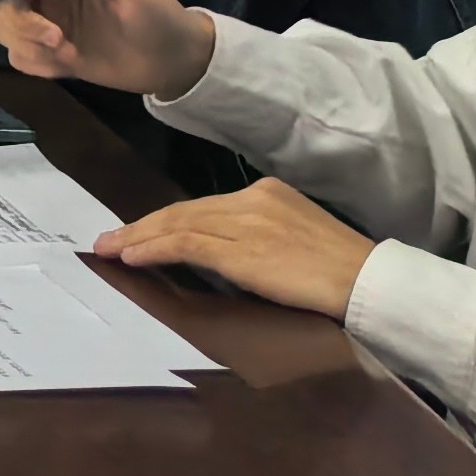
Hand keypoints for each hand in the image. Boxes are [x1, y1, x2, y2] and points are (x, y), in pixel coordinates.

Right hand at [0, 0, 223, 99]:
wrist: (174, 60)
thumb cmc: (157, 12)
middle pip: (3, 0)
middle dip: (19, 20)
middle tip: (53, 37)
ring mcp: (50, 28)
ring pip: (5, 30)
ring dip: (26, 42)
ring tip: (64, 53)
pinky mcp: (54, 57)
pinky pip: (21, 59)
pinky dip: (36, 63)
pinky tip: (67, 65)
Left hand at [92, 176, 371, 318]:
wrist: (368, 282)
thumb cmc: (340, 271)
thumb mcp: (296, 240)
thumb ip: (259, 237)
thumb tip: (221, 252)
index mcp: (267, 193)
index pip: (203, 206)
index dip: (165, 220)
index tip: (138, 231)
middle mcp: (251, 199)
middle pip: (184, 211)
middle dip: (142, 226)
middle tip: (107, 239)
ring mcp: (245, 221)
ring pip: (177, 224)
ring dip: (137, 238)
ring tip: (108, 249)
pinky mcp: (241, 248)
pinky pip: (185, 244)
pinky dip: (153, 249)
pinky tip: (131, 257)